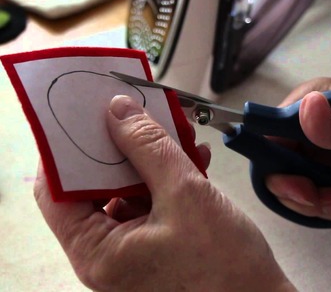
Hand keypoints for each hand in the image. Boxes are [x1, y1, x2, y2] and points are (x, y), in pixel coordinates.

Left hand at [34, 96, 295, 291]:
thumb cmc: (226, 267)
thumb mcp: (185, 194)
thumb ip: (149, 147)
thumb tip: (118, 111)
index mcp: (98, 251)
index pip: (56, 190)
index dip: (66, 149)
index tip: (85, 117)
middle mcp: (107, 253)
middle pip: (92, 187)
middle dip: (119, 150)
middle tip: (137, 120)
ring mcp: (130, 250)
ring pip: (125, 191)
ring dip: (149, 161)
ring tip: (177, 138)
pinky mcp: (153, 244)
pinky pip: (148, 202)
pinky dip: (165, 179)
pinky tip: (192, 161)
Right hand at [266, 78, 330, 221]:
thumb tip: (307, 107)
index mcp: (306, 105)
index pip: (269, 138)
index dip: (273, 166)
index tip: (300, 187)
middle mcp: (304, 133)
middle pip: (278, 171)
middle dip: (301, 195)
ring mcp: (317, 157)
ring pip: (299, 192)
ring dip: (324, 206)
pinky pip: (323, 201)